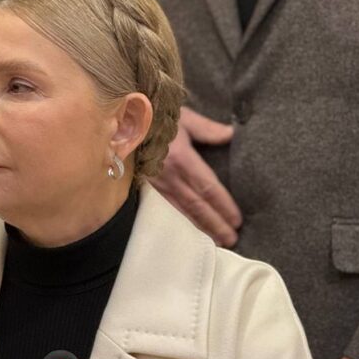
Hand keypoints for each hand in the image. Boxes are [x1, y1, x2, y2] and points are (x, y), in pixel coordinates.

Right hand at [151, 107, 241, 245]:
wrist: (121, 122)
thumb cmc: (155, 117)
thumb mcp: (184, 118)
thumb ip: (207, 129)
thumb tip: (231, 134)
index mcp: (183, 160)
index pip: (209, 188)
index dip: (224, 206)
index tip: (237, 220)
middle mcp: (171, 177)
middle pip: (198, 206)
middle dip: (216, 224)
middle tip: (232, 239)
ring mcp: (156, 186)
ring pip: (182, 212)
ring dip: (200, 228)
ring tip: (215, 241)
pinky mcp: (145, 189)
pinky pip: (166, 210)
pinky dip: (180, 223)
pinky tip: (188, 232)